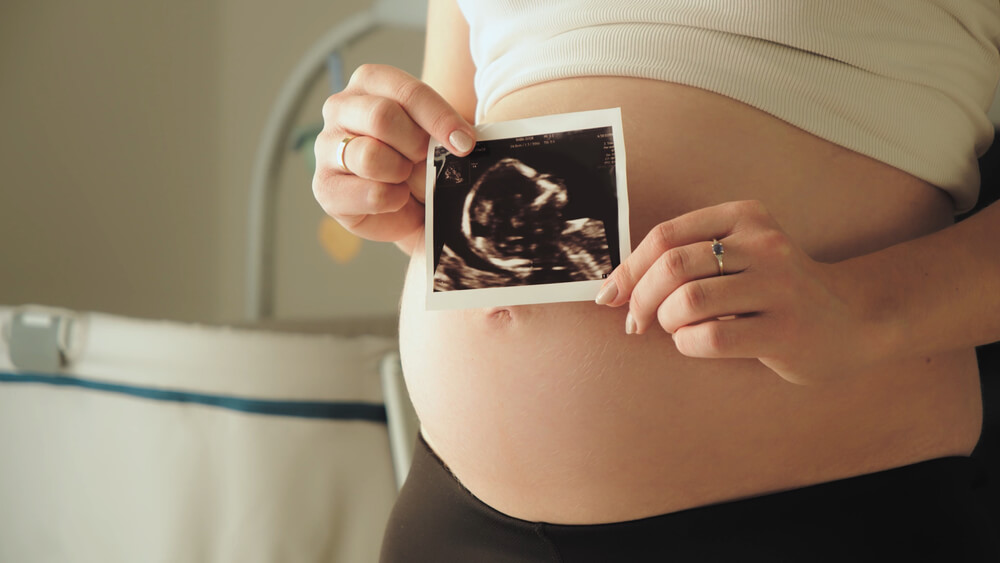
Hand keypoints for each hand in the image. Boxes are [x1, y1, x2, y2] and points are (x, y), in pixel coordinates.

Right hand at [312, 64, 475, 244]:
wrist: (415, 205)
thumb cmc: (424, 159)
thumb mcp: (439, 134)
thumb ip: (444, 129)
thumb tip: (460, 141)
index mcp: (370, 82)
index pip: (407, 91)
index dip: (440, 118)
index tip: (464, 143)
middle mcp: (340, 108)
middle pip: (382, 117)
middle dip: (416, 145)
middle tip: (427, 160)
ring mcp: (326, 147)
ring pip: (370, 156)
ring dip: (401, 172)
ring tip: (406, 179)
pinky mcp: (325, 187)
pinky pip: (370, 193)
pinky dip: (393, 200)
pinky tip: (395, 198)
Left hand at [597, 200, 875, 384]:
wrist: (851, 321)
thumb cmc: (775, 292)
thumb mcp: (738, 257)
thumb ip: (685, 261)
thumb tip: (616, 287)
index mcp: (745, 217)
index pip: (666, 235)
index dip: (628, 268)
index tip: (610, 295)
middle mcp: (764, 244)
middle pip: (671, 265)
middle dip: (640, 298)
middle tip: (636, 322)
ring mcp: (779, 286)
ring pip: (688, 301)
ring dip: (667, 321)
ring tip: (677, 329)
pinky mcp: (785, 330)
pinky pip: (711, 337)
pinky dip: (689, 344)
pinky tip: (699, 343)